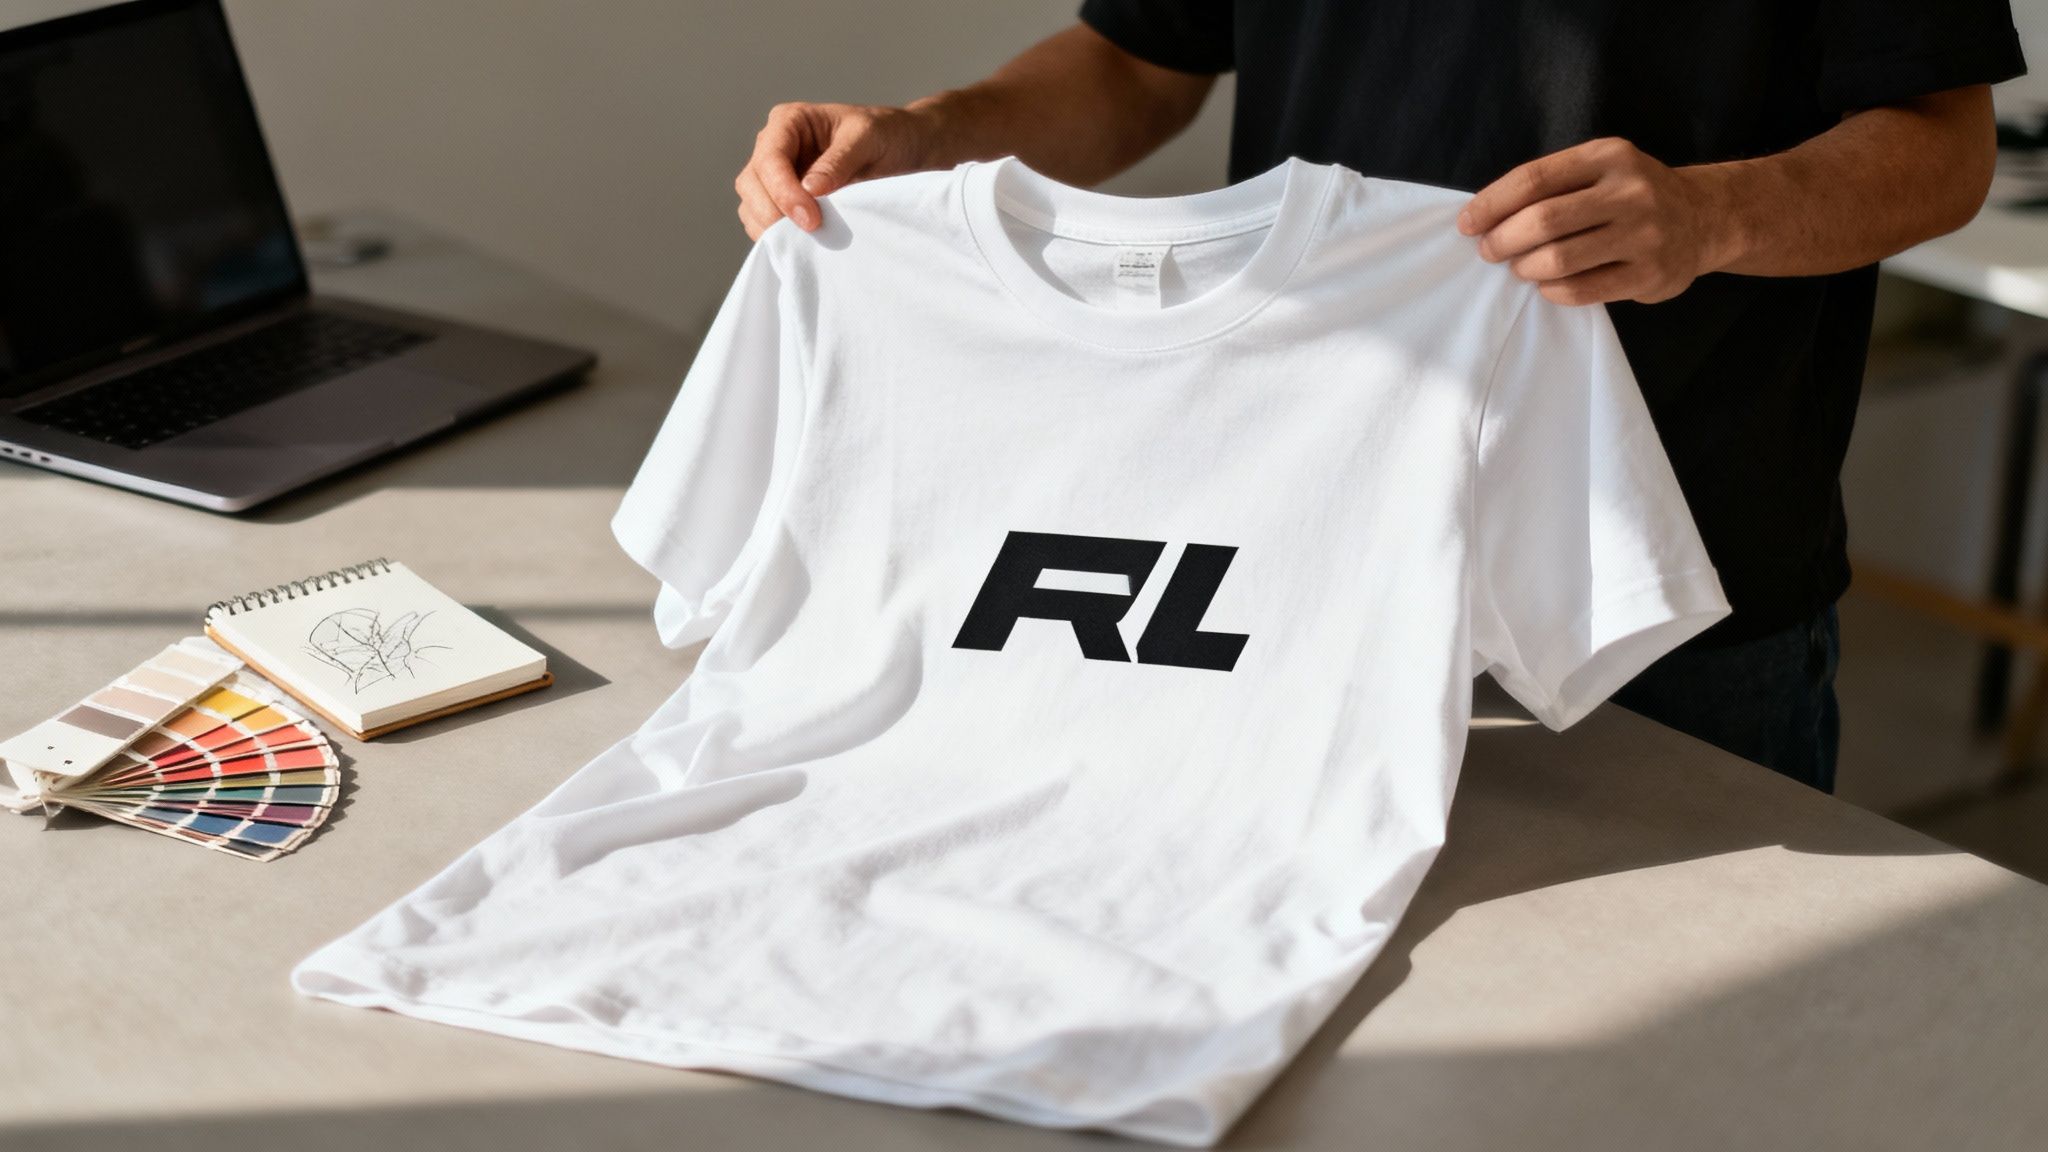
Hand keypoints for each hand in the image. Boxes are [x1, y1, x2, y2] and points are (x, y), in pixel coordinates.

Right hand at [735, 102, 939, 239]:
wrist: (900, 149)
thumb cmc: (885, 135)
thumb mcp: (868, 138)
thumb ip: (839, 161)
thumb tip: (810, 190)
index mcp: (789, 121)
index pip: (770, 159)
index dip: (784, 192)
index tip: (811, 219)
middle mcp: (774, 146)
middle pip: (750, 183)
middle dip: (772, 212)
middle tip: (808, 234)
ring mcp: (774, 176)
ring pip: (751, 205)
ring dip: (772, 228)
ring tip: (805, 242)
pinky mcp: (782, 201)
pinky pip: (764, 222)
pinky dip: (777, 237)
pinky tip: (802, 245)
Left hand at [1458, 137, 1740, 305]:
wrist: (1706, 217)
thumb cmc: (1632, 194)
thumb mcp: (1601, 169)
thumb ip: (1553, 184)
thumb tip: (1485, 214)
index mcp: (1609, 156)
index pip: (1534, 179)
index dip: (1492, 203)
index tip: (1467, 223)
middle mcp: (1630, 191)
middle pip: (1543, 220)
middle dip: (1503, 240)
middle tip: (1489, 251)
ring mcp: (1644, 234)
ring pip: (1560, 259)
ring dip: (1525, 267)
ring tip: (1519, 268)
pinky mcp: (1650, 273)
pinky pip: (1582, 289)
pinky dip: (1552, 290)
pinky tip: (1547, 285)